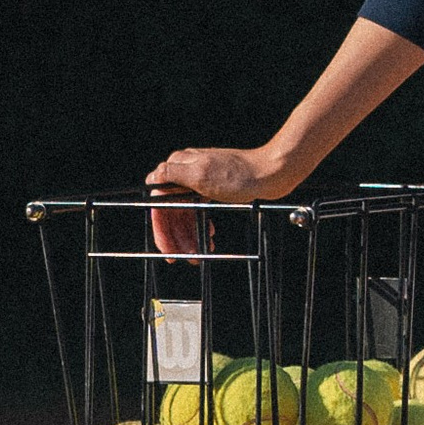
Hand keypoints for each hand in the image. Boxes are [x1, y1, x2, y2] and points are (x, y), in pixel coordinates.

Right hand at [145, 141, 295, 260]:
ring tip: (197, 253)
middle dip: (177, 236)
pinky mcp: (213, 188)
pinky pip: (199, 210)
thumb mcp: (202, 174)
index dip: (161, 228)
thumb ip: (173, 174)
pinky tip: (208, 238)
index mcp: (180, 167)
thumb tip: (152, 176)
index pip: (160, 203)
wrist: (271, 172)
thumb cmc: (240, 174)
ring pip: (186, 213)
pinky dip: (201, 226)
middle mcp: (187, 172)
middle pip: (172, 211)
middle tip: (184, 257)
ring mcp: (200, 180)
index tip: (167, 248)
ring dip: (189, 235)